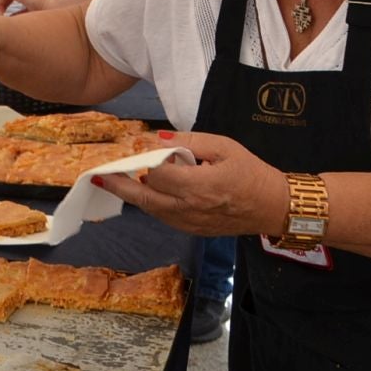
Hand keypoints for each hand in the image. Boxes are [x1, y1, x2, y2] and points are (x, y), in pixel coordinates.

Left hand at [92, 131, 287, 237]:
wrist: (272, 207)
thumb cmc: (251, 172)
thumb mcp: (224, 146)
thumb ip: (190, 141)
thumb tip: (156, 139)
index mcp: (199, 187)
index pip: (158, 173)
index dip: (146, 160)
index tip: (137, 148)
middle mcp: (190, 209)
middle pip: (145, 197)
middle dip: (119, 185)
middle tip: (97, 176)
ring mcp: (190, 223)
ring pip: (151, 209)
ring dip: (133, 195)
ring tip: (114, 181)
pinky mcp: (192, 230)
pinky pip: (163, 216)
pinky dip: (150, 203)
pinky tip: (144, 191)